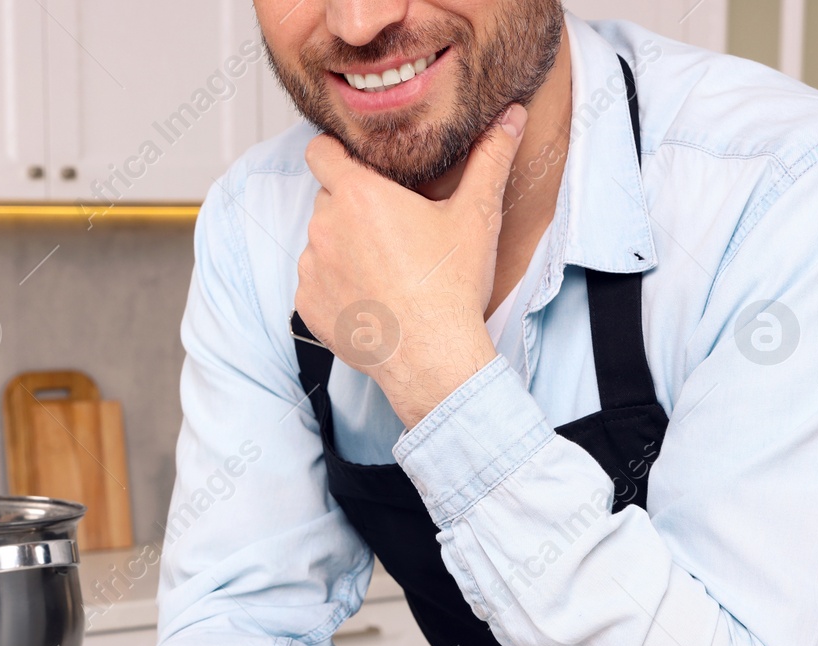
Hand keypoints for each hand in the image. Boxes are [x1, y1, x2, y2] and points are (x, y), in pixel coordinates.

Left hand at [295, 104, 527, 427]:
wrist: (432, 357)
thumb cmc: (451, 286)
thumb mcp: (476, 216)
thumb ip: (490, 159)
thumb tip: (511, 117)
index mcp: (359, 195)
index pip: (320, 152)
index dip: (334, 152)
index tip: (353, 163)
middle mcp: (325, 227)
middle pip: (328, 199)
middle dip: (352, 206)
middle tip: (391, 228)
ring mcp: (312, 268)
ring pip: (321, 242)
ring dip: (344, 247)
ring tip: (385, 268)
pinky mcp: (307, 305)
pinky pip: (315, 283)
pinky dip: (335, 286)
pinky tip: (370, 297)